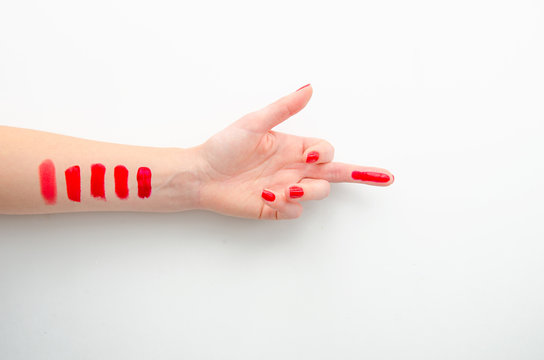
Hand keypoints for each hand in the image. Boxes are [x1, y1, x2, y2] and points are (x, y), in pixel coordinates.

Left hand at [195, 84, 393, 218]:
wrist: (202, 175)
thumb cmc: (224, 147)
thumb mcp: (254, 123)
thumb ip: (283, 108)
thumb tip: (309, 88)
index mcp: (293, 147)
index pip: (326, 151)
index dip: (325, 155)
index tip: (311, 157)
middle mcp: (295, 168)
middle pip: (335, 173)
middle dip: (363, 174)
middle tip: (385, 178)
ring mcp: (288, 188)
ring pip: (318, 193)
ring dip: (308, 192)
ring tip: (286, 189)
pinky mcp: (276, 207)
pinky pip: (296, 210)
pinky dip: (286, 204)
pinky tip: (266, 195)